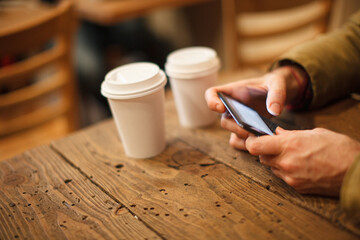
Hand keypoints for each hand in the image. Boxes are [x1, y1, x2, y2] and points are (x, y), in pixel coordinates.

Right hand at [205, 66, 305, 149]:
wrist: (278, 94)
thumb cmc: (273, 84)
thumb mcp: (277, 82)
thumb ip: (276, 94)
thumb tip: (274, 112)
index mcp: (233, 91)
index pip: (212, 94)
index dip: (212, 101)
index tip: (221, 108)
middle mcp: (231, 107)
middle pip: (224, 120)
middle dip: (235, 127)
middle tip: (250, 130)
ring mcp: (237, 121)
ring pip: (231, 133)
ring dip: (243, 137)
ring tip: (259, 137)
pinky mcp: (245, 131)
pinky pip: (239, 142)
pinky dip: (247, 145)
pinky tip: (261, 142)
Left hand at [245, 128, 359, 195]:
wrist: (356, 172)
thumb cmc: (339, 148)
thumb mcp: (314, 133)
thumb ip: (290, 135)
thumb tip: (276, 134)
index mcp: (289, 145)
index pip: (255, 146)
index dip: (251, 141)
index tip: (253, 138)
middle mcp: (286, 163)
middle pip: (261, 157)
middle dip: (264, 151)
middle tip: (275, 145)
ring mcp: (291, 177)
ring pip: (271, 168)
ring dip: (275, 161)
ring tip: (291, 155)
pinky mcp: (297, 187)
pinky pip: (283, 177)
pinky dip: (285, 171)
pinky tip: (299, 165)